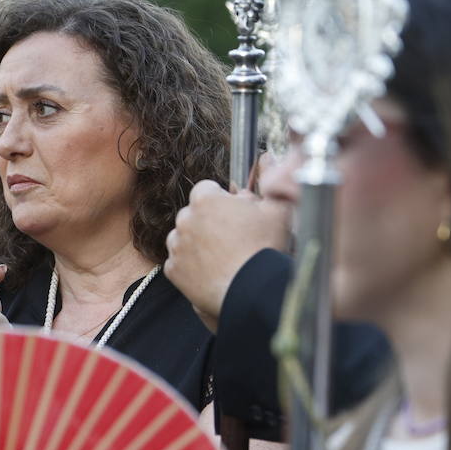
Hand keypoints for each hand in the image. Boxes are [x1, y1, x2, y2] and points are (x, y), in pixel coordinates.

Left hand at [165, 180, 290, 331]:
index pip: (207, 189)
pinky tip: (212, 272)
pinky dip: (191, 266)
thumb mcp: (277, 210)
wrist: (251, 291)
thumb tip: (267, 158)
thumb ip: (270, 181)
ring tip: (222, 257)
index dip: (222, 201)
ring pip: (183, 237)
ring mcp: (176, 245)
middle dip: (209, 221)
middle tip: (232, 238)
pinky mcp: (173, 270)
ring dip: (197, 243)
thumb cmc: (265, 249)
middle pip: (194, 214)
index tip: (235, 214)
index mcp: (206, 199)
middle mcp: (185, 219)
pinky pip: (179, 262)